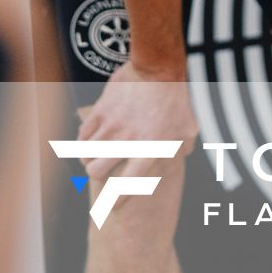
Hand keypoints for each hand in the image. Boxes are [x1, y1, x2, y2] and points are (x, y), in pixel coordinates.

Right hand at [76, 62, 197, 189]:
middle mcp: (126, 142)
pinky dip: (84, 139)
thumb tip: (183, 154)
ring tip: (94, 156)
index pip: (128, 185)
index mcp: (149, 150)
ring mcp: (110, 126)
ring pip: (85, 153)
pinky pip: (83, 133)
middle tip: (101, 171)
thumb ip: (184, 146)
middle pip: (96, 172)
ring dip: (89, 157)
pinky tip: (90, 138)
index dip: (117, 200)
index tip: (112, 206)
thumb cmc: (176, 98)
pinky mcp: (100, 111)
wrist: (158, 67)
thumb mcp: (188, 126)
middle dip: (97, 175)